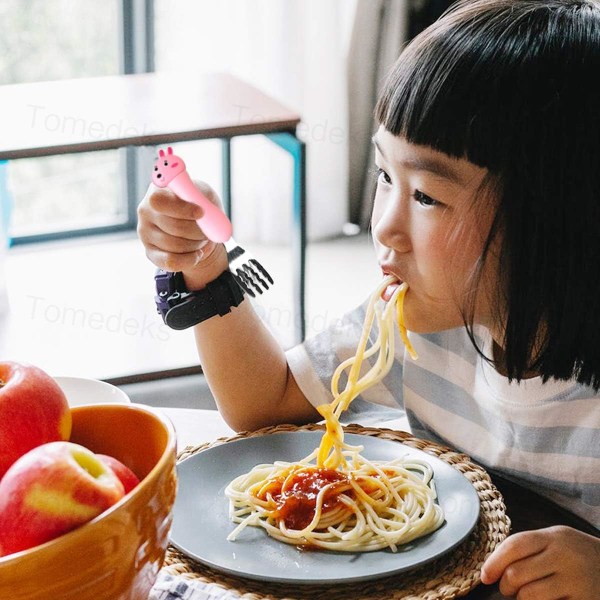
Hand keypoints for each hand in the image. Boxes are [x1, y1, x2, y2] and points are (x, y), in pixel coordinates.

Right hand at [137, 181, 228, 287]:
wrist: (195, 225)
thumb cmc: (199, 205)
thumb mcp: (204, 195)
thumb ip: (204, 199)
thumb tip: (206, 214)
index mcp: (157, 191)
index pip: (160, 201)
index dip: (182, 209)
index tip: (201, 212)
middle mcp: (146, 212)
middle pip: (173, 227)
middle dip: (198, 231)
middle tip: (208, 230)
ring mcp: (145, 233)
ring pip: (174, 246)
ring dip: (196, 245)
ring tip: (202, 239)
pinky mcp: (150, 252)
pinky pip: (170, 262)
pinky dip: (189, 260)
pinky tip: (198, 253)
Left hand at [481, 525, 599, 598]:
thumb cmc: (574, 552)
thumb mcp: (554, 539)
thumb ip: (527, 548)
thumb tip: (492, 567)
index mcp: (552, 537)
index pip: (514, 546)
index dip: (493, 562)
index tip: (485, 576)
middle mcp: (563, 557)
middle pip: (517, 573)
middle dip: (505, 585)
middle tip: (508, 588)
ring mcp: (575, 581)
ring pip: (529, 596)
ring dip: (520, 599)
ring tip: (524, 595)